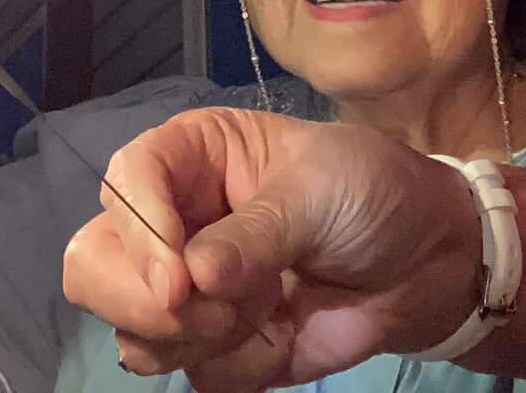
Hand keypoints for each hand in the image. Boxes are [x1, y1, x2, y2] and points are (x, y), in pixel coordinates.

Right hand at [62, 109, 482, 391]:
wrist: (431, 261)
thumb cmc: (373, 192)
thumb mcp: (320, 190)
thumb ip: (256, 233)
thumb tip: (196, 278)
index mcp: (193, 156)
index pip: (124, 181)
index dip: (138, 231)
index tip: (180, 278)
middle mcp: (174, 220)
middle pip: (94, 265)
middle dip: (141, 300)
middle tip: (208, 311)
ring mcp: (190, 290)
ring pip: (131, 331)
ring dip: (195, 336)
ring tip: (263, 308)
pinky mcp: (216, 347)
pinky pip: (191, 375)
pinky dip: (237, 365)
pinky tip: (280, 331)